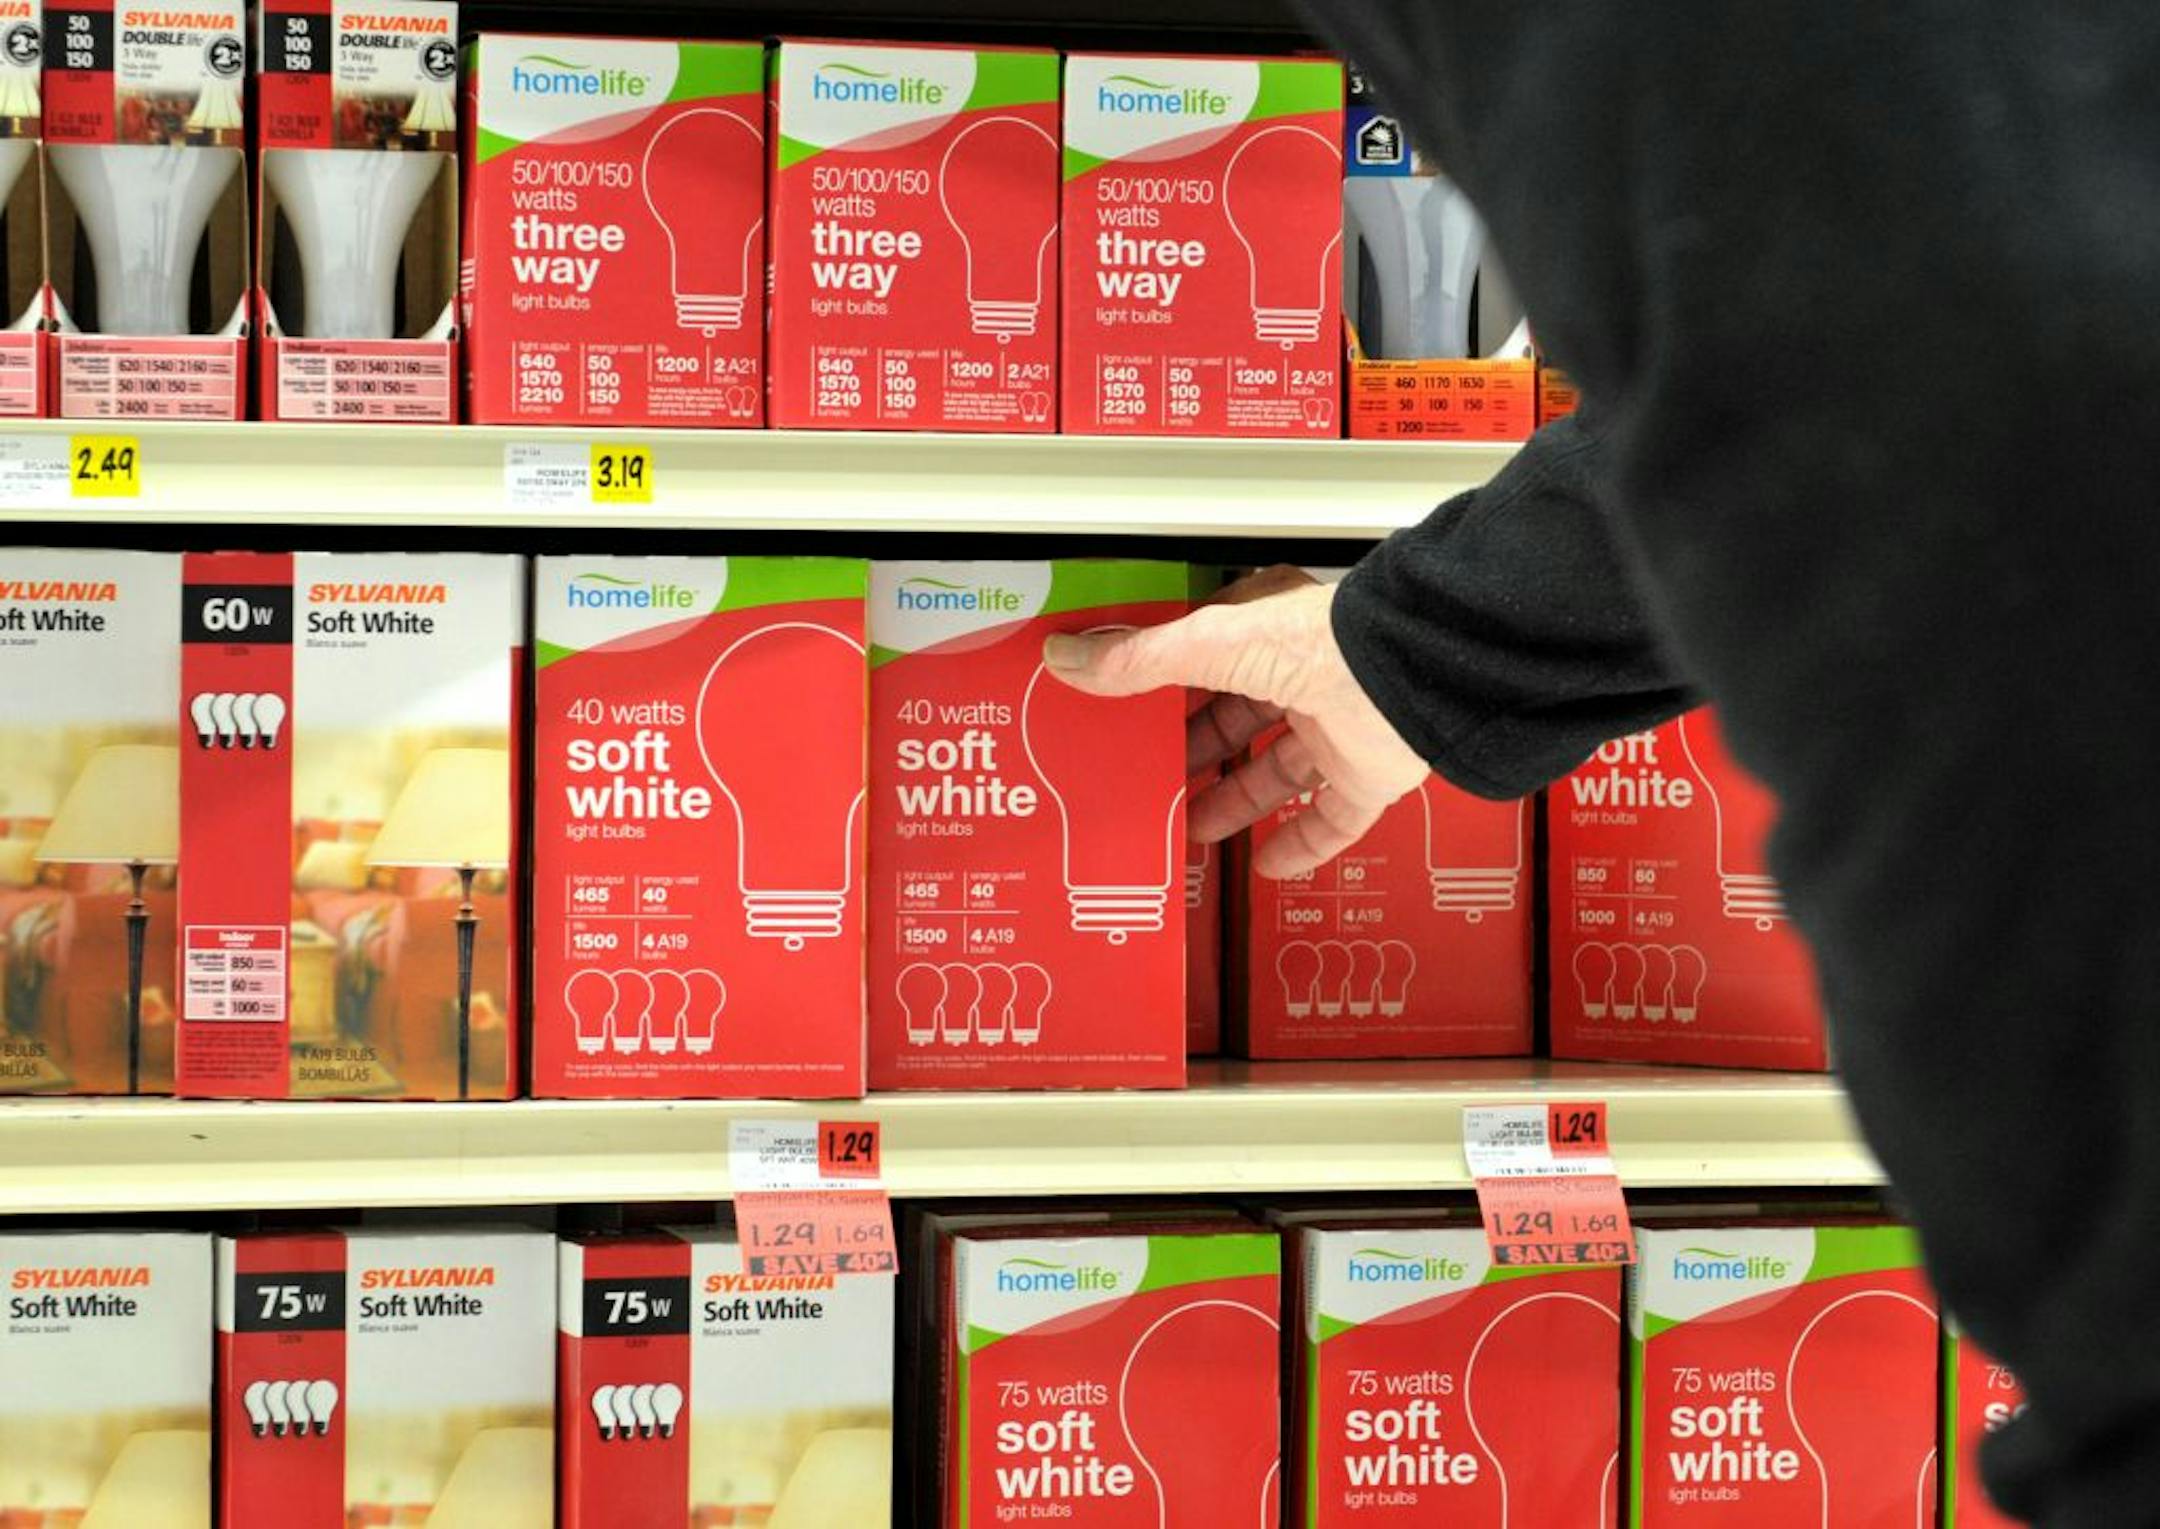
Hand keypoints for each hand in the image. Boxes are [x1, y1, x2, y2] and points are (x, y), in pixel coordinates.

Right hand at [1042, 565, 1429, 876]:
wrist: (1409, 678)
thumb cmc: (1321, 644)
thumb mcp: (1210, 645)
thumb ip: (1139, 659)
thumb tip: (1068, 658)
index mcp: (1266, 635)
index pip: (1203, 662)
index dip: (1165, 691)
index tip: (1128, 718)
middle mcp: (1304, 678)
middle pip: (1237, 725)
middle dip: (1194, 758)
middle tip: (1150, 785)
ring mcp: (1339, 727)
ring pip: (1278, 774)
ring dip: (1233, 804)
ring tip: (1189, 832)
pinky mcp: (1370, 776)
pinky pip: (1332, 820)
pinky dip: (1300, 845)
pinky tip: (1266, 865)